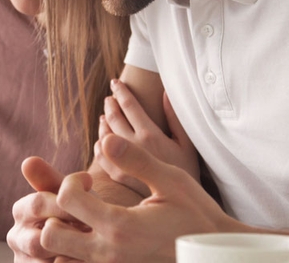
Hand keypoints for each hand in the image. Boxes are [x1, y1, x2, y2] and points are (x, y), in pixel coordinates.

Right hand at [7, 157, 85, 261]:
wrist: (92, 239)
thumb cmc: (82, 212)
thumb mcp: (72, 195)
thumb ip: (53, 179)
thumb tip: (28, 161)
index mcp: (22, 210)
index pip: (38, 204)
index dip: (67, 204)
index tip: (92, 204)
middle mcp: (16, 237)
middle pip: (38, 239)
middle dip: (70, 237)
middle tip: (94, 234)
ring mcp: (24, 260)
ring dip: (71, 257)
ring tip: (94, 250)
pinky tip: (86, 260)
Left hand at [42, 134, 245, 262]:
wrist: (215, 254)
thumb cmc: (195, 214)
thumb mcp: (171, 180)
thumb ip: (136, 160)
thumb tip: (106, 139)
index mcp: (119, 227)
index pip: (66, 198)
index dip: (71, 181)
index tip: (88, 179)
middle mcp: (108, 254)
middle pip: (49, 235)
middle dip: (54, 213)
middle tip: (76, 201)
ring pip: (58, 257)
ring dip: (61, 234)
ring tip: (80, 219)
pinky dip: (71, 253)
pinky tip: (89, 236)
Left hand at [96, 79, 200, 196]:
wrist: (182, 206)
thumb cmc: (189, 173)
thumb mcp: (186, 144)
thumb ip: (174, 118)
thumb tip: (165, 94)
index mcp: (150, 135)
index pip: (129, 106)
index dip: (121, 91)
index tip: (115, 83)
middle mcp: (133, 147)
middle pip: (113, 118)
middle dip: (110, 104)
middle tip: (109, 98)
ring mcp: (123, 163)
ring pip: (104, 135)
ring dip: (104, 121)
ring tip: (105, 115)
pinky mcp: (118, 177)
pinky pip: (101, 156)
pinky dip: (99, 144)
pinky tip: (101, 140)